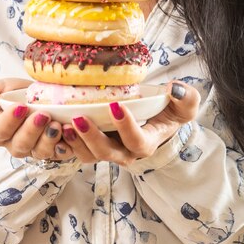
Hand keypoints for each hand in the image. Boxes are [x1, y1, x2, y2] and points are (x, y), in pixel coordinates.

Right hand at [0, 79, 74, 160]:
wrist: (42, 94)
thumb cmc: (17, 93)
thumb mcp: (0, 87)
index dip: (9, 121)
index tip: (21, 106)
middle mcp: (15, 143)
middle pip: (20, 145)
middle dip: (32, 130)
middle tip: (43, 115)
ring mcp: (35, 148)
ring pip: (39, 152)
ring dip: (48, 139)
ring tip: (56, 124)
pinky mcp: (53, 150)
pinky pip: (59, 154)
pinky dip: (64, 147)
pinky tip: (68, 135)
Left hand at [60, 81, 199, 165]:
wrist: (159, 119)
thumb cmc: (172, 110)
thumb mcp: (186, 103)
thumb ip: (186, 97)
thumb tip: (175, 89)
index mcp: (147, 143)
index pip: (137, 141)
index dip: (126, 127)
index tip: (116, 105)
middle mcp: (126, 152)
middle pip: (107, 153)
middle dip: (92, 138)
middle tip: (79, 118)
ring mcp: (108, 149)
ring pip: (89, 154)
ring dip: (75, 142)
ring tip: (64, 124)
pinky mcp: (94, 144)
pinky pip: (78, 149)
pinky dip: (65, 141)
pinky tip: (56, 124)